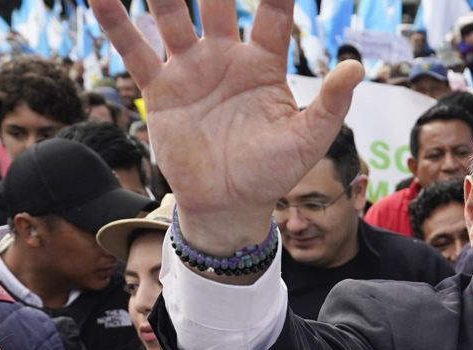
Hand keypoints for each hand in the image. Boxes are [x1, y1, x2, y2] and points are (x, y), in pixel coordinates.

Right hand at [90, 0, 363, 255]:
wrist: (227, 206)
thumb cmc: (271, 174)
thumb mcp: (307, 141)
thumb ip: (331, 105)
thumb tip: (356, 68)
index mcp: (264, 63)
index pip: (273, 10)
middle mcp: (226, 56)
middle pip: (218, 0)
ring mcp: (190, 68)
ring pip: (173, 15)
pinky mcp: (160, 89)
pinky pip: (135, 49)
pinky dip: (116, 20)